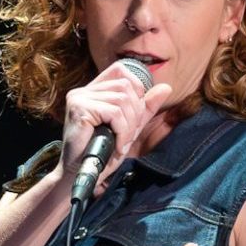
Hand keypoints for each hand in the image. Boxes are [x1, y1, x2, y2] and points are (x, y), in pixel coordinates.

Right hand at [60, 61, 173, 196]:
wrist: (78, 175)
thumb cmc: (101, 155)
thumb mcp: (128, 129)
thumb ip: (145, 109)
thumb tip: (167, 88)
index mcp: (93, 91)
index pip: (121, 70)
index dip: (136, 88)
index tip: (136, 115)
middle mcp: (84, 90)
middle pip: (125, 86)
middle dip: (135, 113)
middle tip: (128, 136)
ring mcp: (80, 98)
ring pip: (121, 100)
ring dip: (129, 126)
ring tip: (122, 143)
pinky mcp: (79, 108)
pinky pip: (113, 113)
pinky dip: (121, 131)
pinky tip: (117, 146)